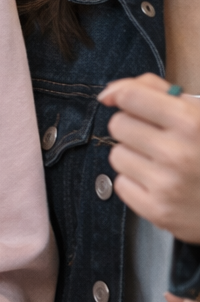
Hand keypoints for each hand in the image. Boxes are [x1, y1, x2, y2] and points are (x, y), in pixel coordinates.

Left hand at [98, 74, 199, 242]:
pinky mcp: (156, 210)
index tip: (125, 101)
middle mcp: (176, 153)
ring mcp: (166, 184)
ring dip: (133, 156)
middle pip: (118, 125)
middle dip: (133, 127)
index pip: (130, 97)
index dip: (123, 96)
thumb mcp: (199, 113)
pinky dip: (135, 182)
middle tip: (156, 137)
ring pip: (116, 155)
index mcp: (191, 122)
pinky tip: (158, 182)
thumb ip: (157, 91)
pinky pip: (121, 184)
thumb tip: (109, 93)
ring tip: (159, 162)